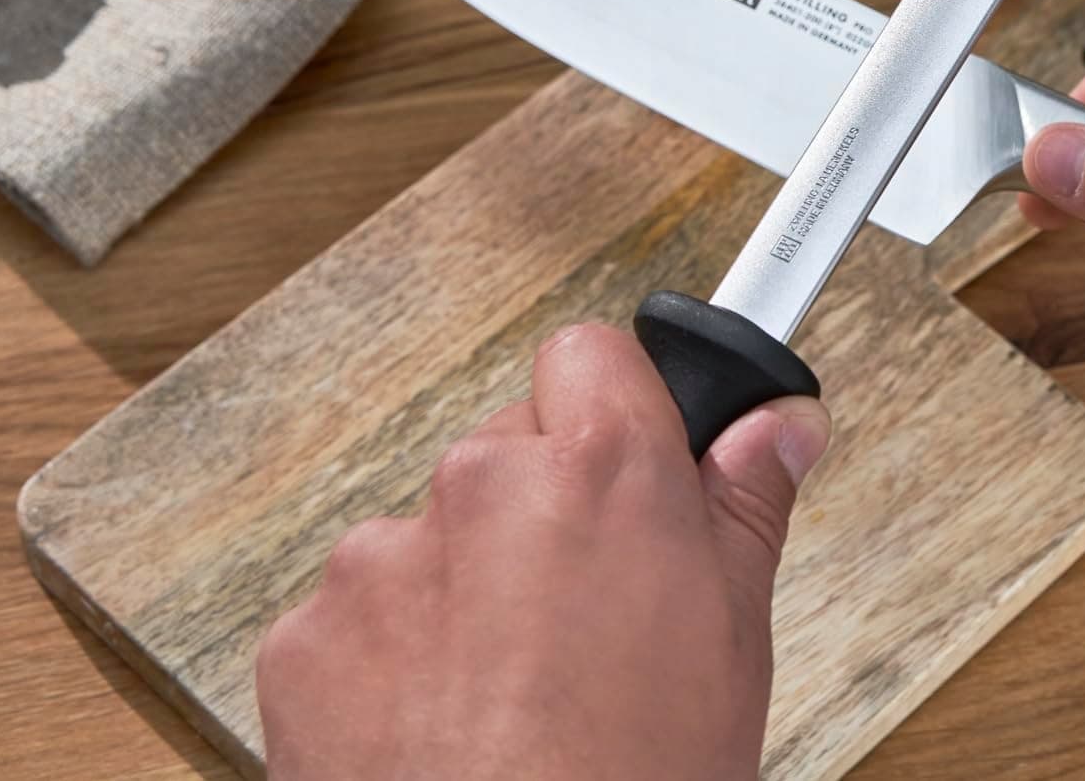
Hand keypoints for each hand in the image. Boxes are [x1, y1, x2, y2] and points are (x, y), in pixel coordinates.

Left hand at [256, 324, 831, 780]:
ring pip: (430, 536)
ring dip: (462, 591)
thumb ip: (745, 503)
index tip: (631, 454)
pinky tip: (443, 730)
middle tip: (583, 616)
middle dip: (539, 515)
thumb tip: (778, 421)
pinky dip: (390, 661)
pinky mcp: (306, 635)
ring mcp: (379, 560)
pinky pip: (357, 615)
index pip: (591, 354)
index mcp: (600, 472)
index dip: (613, 410)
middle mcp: (481, 487)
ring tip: (509, 698)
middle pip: (508, 450)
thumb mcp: (735, 640)